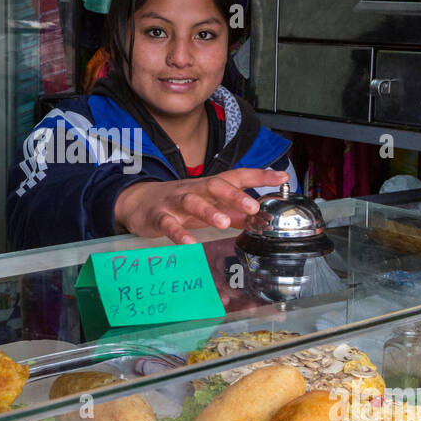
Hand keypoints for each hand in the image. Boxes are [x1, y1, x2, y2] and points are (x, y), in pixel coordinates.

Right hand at [114, 168, 288, 245]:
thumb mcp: (209, 205)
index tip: (281, 178)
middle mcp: (195, 190)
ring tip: (223, 223)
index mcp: (210, 187)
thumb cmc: (181, 204)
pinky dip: (178, 234)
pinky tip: (188, 243)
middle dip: (234, 195)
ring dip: (208, 211)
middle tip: (252, 206)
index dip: (259, 176)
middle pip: (215, 186)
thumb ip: (235, 212)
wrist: (139, 201)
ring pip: (192, 202)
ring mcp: (175, 203)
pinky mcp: (159, 217)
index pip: (237, 177)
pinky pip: (168, 224)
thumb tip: (261, 218)